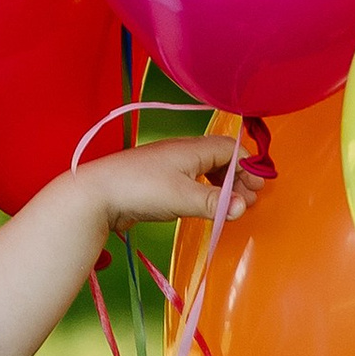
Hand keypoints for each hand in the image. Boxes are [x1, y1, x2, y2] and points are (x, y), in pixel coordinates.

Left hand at [79, 132, 260, 234]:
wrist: (96, 193)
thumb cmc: (141, 188)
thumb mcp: (183, 197)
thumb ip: (215, 202)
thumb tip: (243, 207)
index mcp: (192, 148)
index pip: (231, 150)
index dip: (248, 166)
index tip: (258, 187)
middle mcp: (182, 153)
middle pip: (220, 159)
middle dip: (238, 178)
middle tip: (249, 200)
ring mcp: (169, 167)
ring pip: (205, 171)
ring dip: (222, 187)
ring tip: (232, 206)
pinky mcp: (158, 182)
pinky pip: (191, 182)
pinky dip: (205, 192)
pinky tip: (205, 207)